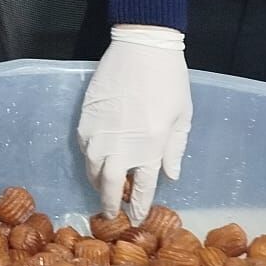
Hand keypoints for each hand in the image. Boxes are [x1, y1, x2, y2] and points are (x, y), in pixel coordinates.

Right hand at [77, 26, 191, 219]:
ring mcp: (100, 131)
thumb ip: (175, 149)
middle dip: (109, 202)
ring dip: (96, 181)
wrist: (142, 48)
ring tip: (101, 187)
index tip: (134, 217)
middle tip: (110, 213)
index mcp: (150, 147)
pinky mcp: (85, 117)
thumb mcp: (182, 117)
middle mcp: (121, 144)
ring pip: (91, 167)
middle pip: (109, 184)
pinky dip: (89, 157)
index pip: (141, 187)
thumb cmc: (170, 81)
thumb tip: (170, 176)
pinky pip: (83, 145)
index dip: (137, 205)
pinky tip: (94, 159)